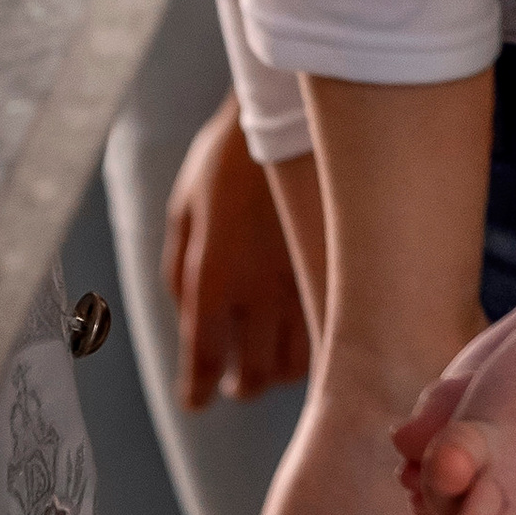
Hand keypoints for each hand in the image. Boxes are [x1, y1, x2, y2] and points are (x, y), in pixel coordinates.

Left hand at [164, 95, 312, 405]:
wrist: (291, 114)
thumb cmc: (227, 158)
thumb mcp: (184, 208)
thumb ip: (179, 271)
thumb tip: (187, 317)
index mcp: (213, 278)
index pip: (204, 360)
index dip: (197, 390)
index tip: (196, 400)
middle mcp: (259, 292)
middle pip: (254, 378)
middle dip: (241, 384)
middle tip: (235, 378)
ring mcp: (302, 285)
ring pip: (296, 366)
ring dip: (278, 371)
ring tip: (271, 356)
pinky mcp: (336, 274)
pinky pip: (328, 335)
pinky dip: (314, 347)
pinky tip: (305, 333)